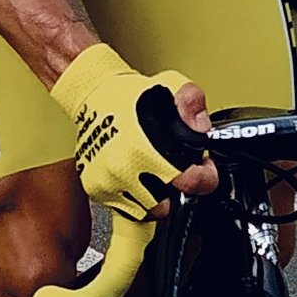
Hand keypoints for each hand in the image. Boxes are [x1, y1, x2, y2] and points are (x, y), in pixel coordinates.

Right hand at [51, 43, 217, 219]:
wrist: (91, 94)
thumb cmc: (129, 93)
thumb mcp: (170, 85)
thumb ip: (192, 103)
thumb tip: (201, 128)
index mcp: (143, 149)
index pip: (189, 184)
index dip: (205, 177)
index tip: (203, 169)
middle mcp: (122, 169)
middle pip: (167, 204)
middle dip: (176, 188)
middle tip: (175, 168)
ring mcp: (107, 182)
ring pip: (145, 210)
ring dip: (155, 196)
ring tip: (155, 171)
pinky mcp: (95, 188)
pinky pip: (125, 207)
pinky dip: (134, 195)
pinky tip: (137, 174)